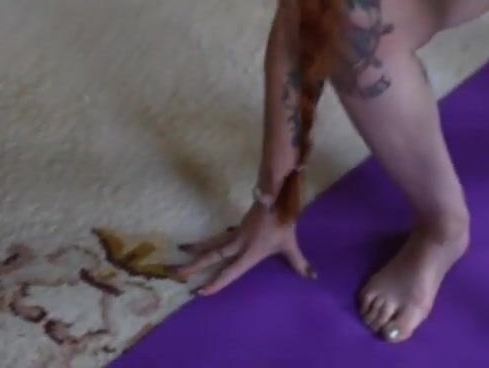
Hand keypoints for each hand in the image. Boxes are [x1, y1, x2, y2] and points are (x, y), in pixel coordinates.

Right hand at [175, 201, 314, 294]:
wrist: (276, 195)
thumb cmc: (282, 222)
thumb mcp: (289, 244)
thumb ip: (299, 262)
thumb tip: (312, 277)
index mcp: (249, 253)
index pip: (230, 272)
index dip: (216, 283)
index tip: (200, 292)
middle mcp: (237, 245)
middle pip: (212, 256)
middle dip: (194, 266)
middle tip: (176, 273)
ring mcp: (235, 234)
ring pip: (211, 244)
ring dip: (196, 249)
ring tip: (180, 252)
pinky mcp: (236, 227)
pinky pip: (218, 237)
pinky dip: (207, 242)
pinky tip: (198, 244)